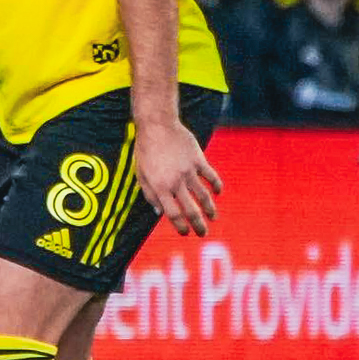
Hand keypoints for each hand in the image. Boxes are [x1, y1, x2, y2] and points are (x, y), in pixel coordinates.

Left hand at [134, 108, 222, 237]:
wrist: (157, 125)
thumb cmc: (145, 150)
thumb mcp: (140, 173)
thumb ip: (149, 194)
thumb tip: (159, 213)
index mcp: (159, 187)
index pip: (172, 214)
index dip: (180, 226)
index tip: (185, 233)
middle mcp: (175, 181)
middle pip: (191, 210)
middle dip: (198, 225)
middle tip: (202, 233)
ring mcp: (189, 171)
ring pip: (204, 196)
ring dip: (210, 210)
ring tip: (213, 217)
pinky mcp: (199, 160)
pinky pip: (212, 177)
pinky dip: (217, 186)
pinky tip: (218, 193)